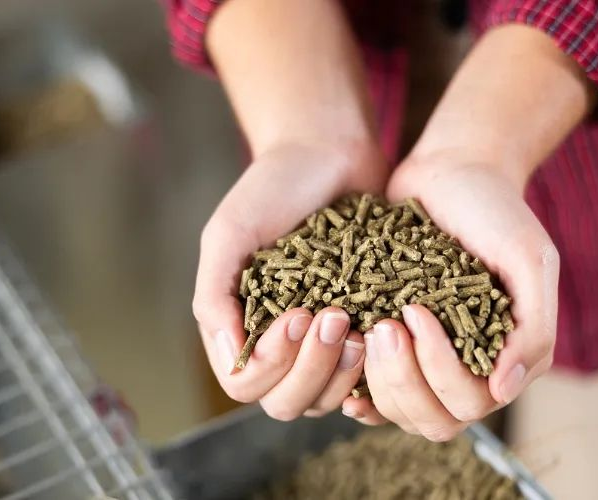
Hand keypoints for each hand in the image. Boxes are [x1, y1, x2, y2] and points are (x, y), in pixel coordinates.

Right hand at [194, 141, 386, 419]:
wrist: (329, 153)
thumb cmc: (272, 188)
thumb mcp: (229, 232)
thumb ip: (214, 293)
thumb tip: (228, 349)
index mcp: (237, 326)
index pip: (244, 383)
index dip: (269, 364)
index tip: (295, 314)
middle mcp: (276, 345)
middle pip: (285, 401)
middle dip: (310, 368)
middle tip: (334, 316)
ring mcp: (319, 344)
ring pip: (325, 399)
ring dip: (341, 371)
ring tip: (360, 324)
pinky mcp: (359, 332)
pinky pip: (364, 379)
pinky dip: (371, 369)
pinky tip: (382, 335)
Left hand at [342, 155, 558, 437]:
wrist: (451, 172)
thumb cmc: (495, 211)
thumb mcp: (527, 259)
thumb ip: (531, 327)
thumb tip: (504, 389)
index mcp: (507, 356)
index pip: (471, 401)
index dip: (438, 368)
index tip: (414, 310)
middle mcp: (468, 368)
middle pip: (434, 418)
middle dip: (403, 378)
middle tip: (383, 324)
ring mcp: (427, 362)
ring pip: (400, 411)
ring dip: (377, 379)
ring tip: (363, 325)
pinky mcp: (392, 347)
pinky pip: (373, 392)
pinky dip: (356, 387)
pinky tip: (342, 361)